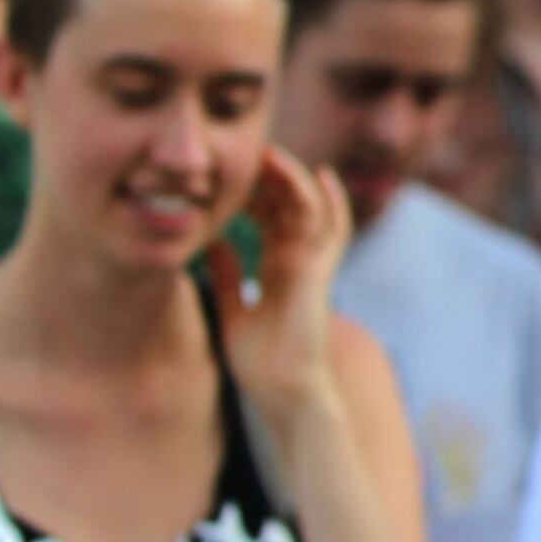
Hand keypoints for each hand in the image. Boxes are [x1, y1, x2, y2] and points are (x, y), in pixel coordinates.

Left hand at [218, 146, 355, 440]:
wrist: (281, 390)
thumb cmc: (258, 359)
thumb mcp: (231, 306)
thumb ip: (227, 272)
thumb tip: (210, 241)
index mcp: (277, 268)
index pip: (268, 218)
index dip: (252, 193)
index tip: (227, 172)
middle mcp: (297, 261)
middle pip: (287, 206)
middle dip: (270, 178)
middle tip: (248, 151)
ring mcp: (312, 265)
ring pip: (308, 209)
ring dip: (292, 181)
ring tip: (271, 154)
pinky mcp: (319, 273)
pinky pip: (330, 230)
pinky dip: (329, 202)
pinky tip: (320, 175)